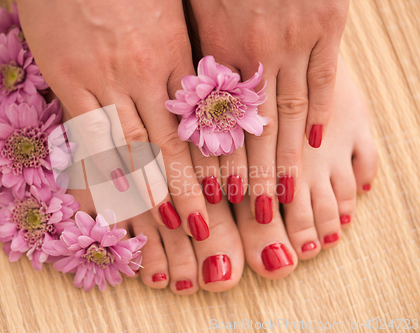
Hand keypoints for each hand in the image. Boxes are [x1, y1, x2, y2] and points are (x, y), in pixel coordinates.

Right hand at [17, 0, 210, 238]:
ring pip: (134, 143)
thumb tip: (197, 91)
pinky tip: (116, 190)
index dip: (212, 159)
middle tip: (202, 225)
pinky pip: (89, 129)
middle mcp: (143, 71)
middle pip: (171, 141)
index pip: (198, 119)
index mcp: (173, 52)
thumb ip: (180, 50)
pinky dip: (103, 163)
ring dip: (152, 185)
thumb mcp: (166, 7)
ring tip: (168, 220)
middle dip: (188, 187)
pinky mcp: (68, 75)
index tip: (225, 190)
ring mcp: (104, 76)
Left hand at [188, 0, 348, 219]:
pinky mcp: (328, 24)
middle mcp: (251, 52)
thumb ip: (190, 54)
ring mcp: (292, 40)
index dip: (212, 163)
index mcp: (213, 49)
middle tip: (248, 213)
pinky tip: (315, 144)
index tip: (210, 196)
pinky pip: (323, 80)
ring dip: (283, 160)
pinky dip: (319, 114)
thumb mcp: (193, 7)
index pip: (213, 120)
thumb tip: (182, 99)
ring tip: (279, 198)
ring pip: (285, 114)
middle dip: (247, 176)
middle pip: (249, 129)